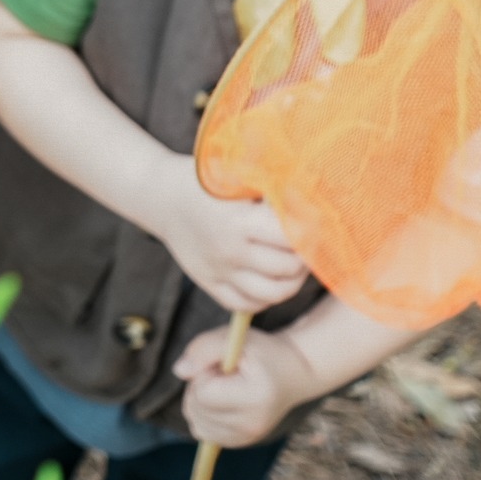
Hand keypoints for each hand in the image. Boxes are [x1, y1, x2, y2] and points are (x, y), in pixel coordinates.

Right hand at [145, 152, 307, 312]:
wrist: (161, 197)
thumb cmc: (206, 179)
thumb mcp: (238, 174)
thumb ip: (274, 186)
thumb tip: (316, 192)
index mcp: (238, 222)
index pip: (293, 237)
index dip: (312, 229)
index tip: (319, 220)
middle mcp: (229, 252)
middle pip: (289, 268)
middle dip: (307, 256)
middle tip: (308, 241)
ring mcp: (219, 272)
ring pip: (273, 294)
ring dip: (293, 281)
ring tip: (295, 263)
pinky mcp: (209, 284)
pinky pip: (246, 305)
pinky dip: (266, 297)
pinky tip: (271, 279)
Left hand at [174, 324, 311, 447]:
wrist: (293, 372)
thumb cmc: (261, 352)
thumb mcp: (234, 338)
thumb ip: (203, 348)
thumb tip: (179, 371)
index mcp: (255, 398)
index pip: (203, 393)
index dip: (203, 373)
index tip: (221, 365)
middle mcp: (253, 425)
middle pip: (196, 409)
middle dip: (200, 386)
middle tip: (223, 375)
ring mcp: (248, 437)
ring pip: (195, 422)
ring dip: (199, 401)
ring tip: (223, 387)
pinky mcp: (241, 442)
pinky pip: (202, 432)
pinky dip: (203, 415)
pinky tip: (220, 401)